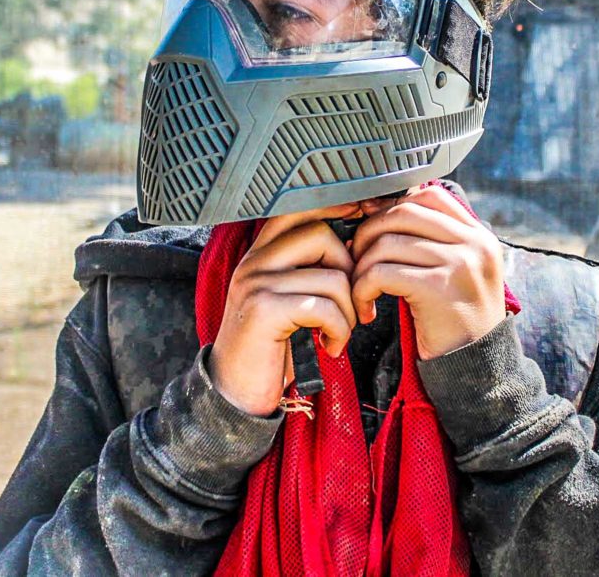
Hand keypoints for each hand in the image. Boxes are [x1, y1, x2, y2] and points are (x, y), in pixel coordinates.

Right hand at [208, 204, 365, 416]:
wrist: (236, 390)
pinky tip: (330, 347)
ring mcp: (256, 283)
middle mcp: (254, 261)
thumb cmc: (271, 344)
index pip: (299, 208)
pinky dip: (338, 331)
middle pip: (322, 235)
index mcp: (261, 253)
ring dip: (348, 312)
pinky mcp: (264, 310)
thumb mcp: (287, 298)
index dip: (335, 207)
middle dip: (350, 271)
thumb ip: (309, 268)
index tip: (362, 216)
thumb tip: (356, 241)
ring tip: (338, 333)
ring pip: (331, 277)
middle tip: (353, 306)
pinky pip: (324, 308)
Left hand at [351, 186, 504, 359]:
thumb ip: (433, 242)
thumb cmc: (455, 323)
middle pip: (404, 212)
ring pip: (387, 243)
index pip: (430, 195)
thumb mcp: (457, 274)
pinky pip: (382, 273)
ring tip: (362, 291)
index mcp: (478, 235)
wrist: (476, 370)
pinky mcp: (438, 288)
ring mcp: (459, 263)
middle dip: (369, 233)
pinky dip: (363, 290)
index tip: (372, 228)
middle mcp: (474, 243)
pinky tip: (367, 309)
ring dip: (362, 268)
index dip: (393, 205)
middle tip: (356, 261)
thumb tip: (378, 210)